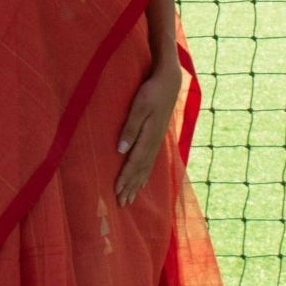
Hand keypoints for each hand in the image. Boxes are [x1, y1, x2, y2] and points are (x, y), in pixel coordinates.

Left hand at [114, 58, 181, 206]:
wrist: (169, 83)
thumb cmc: (151, 92)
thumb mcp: (139, 107)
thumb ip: (130, 128)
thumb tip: (121, 150)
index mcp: (149, 137)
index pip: (134, 163)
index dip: (125, 178)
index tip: (117, 192)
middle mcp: (154, 143)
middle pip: (141, 170)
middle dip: (130, 187)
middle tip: (121, 203)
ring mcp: (157, 141)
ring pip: (146, 168)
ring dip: (137, 184)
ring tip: (130, 198)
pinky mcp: (158, 138)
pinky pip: (151, 162)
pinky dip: (145, 174)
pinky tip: (143, 181)